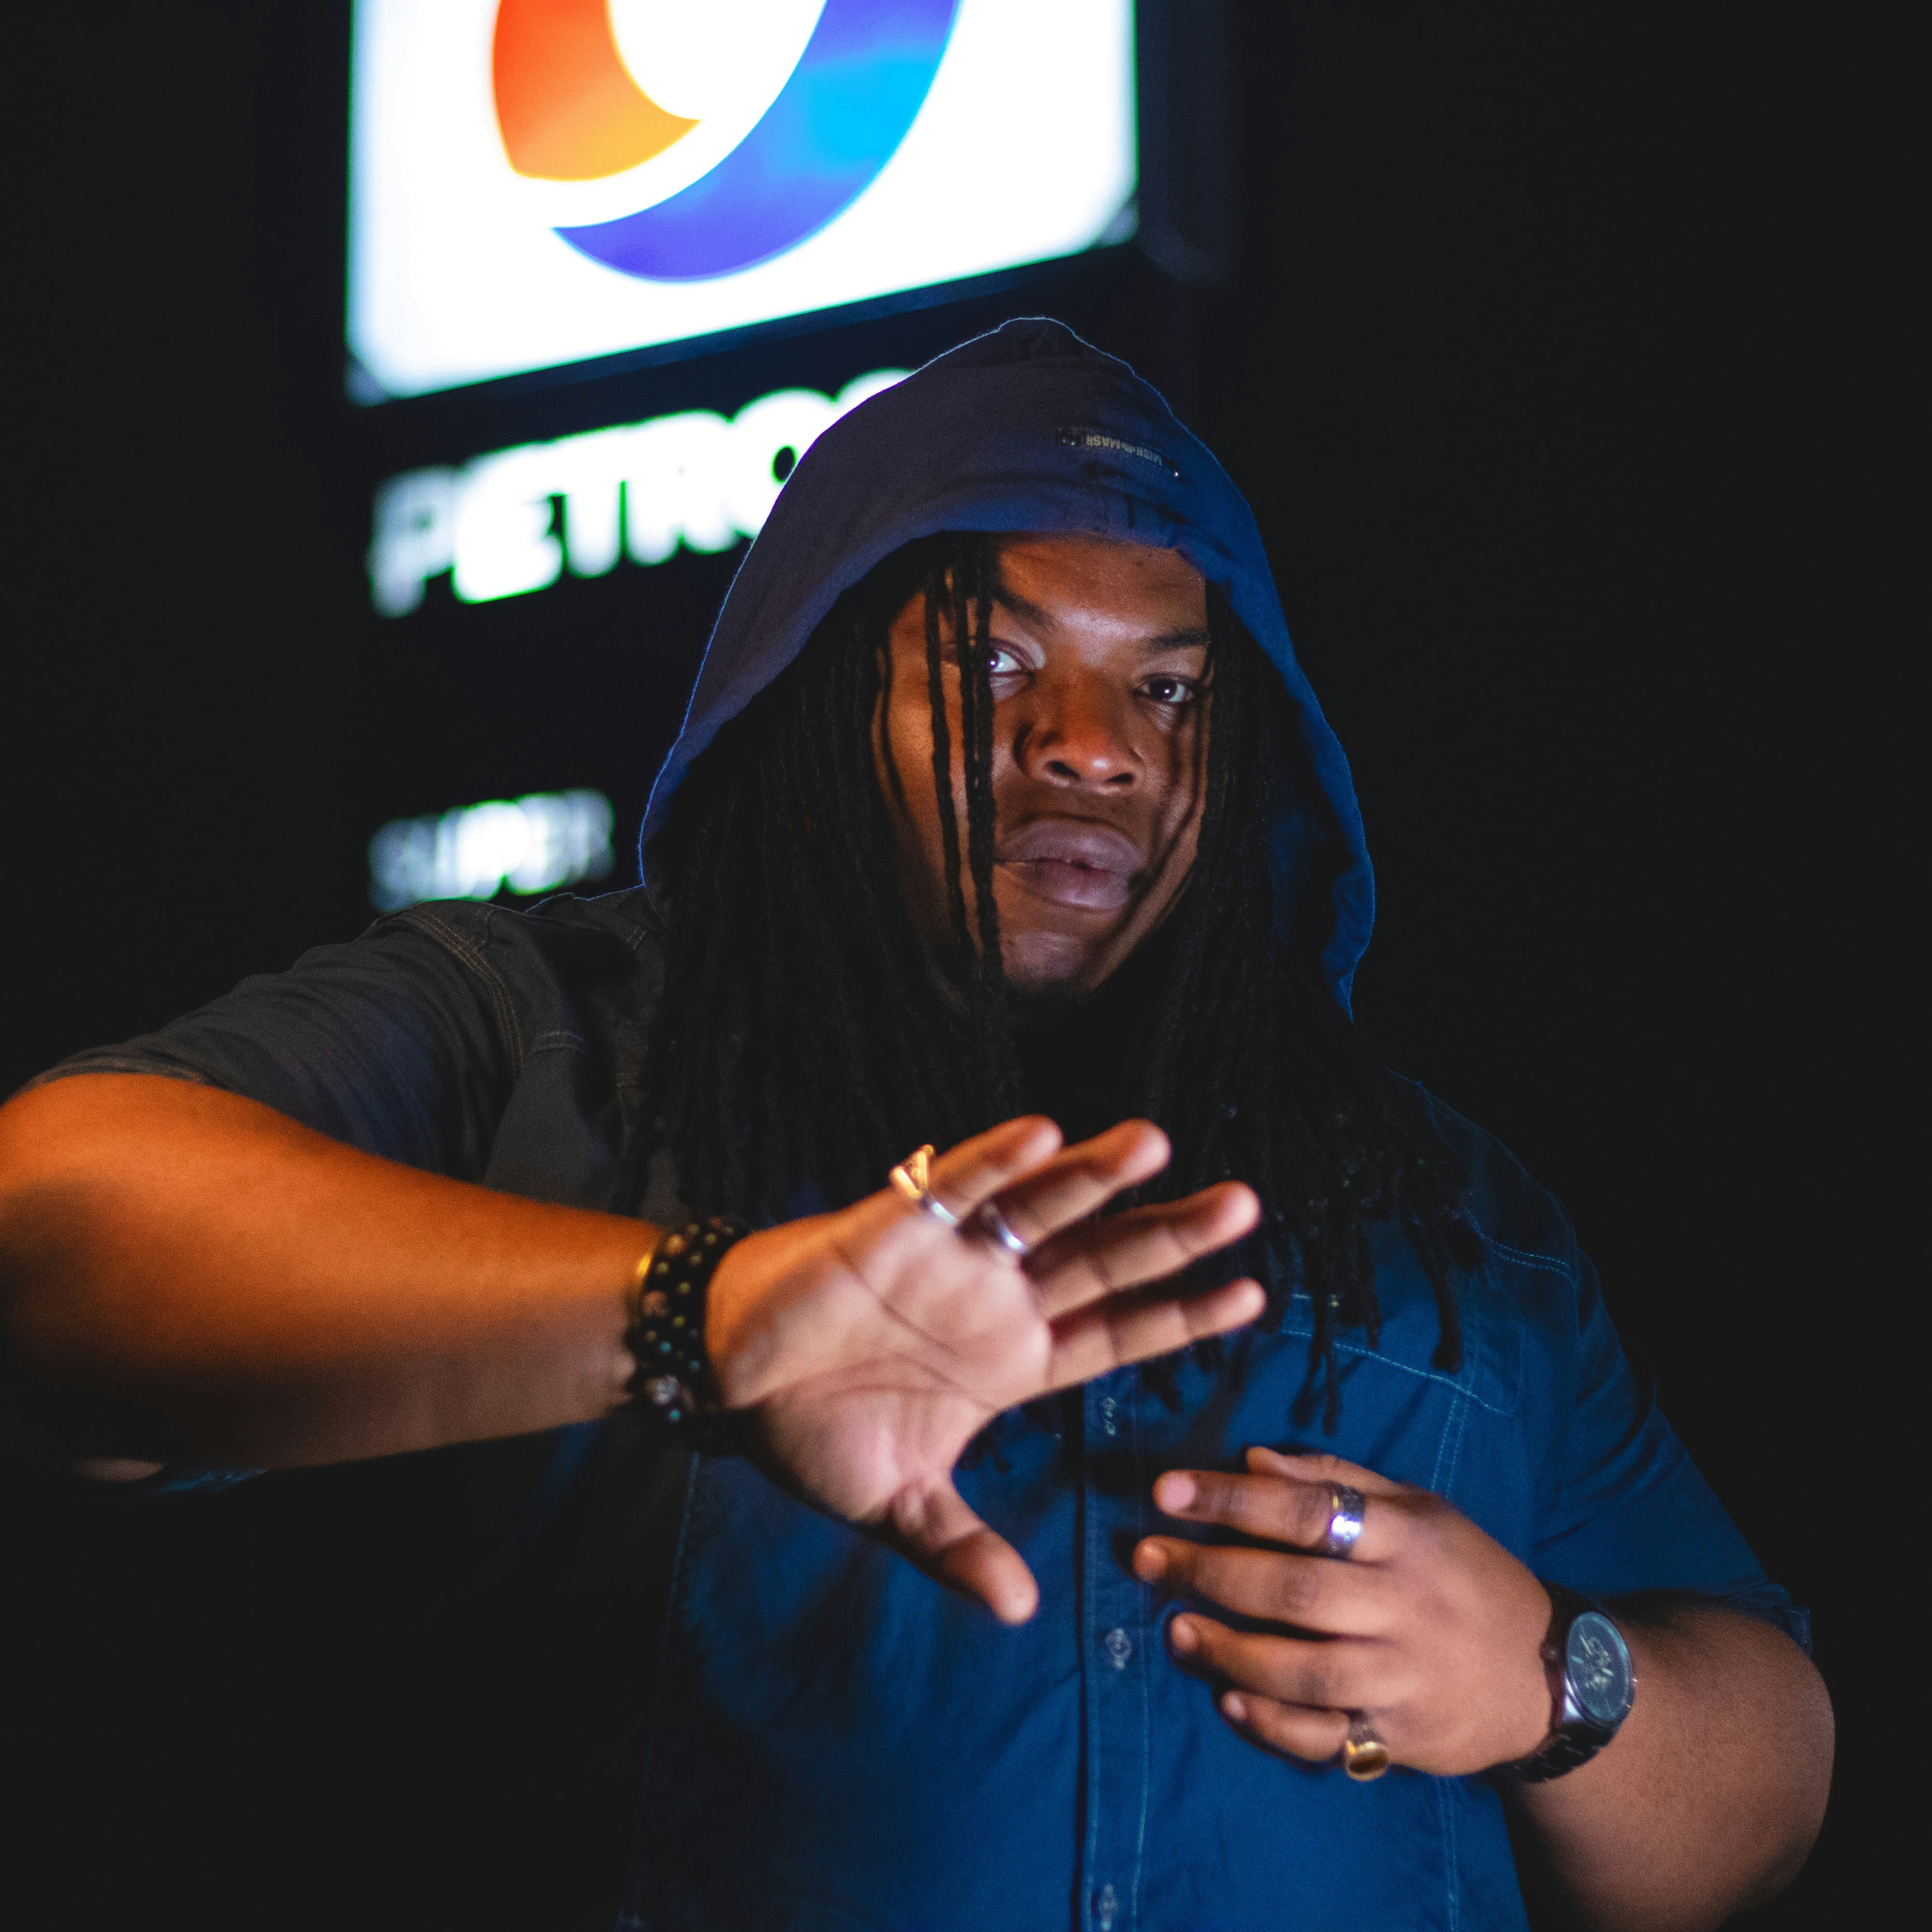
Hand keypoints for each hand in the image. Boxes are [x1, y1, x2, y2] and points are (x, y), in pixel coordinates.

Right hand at [707, 1116, 1262, 1624]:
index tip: (1255, 1296)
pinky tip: (1045, 1135)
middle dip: (1171, 1235)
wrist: (728, 1379)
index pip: (1116, 1335)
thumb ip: (957, 1548)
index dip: (1181, 1317)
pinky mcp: (895, 1228)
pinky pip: (955, 1187)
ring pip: (1041, 1210)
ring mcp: (953, 1261)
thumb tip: (1019, 1612)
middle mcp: (998, 1303)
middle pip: (1102, 1262)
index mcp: (1011, 1364)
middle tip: (1245, 1205)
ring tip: (1158, 1143)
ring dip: (1096, 1176)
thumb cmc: (812, 1432)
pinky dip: (996, 1163)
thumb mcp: (894, 1504)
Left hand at [1132, 1447, 1554, 1774]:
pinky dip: (1272, 1723)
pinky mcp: (1402, 1737)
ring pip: (1304, 1669)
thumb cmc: (1463, 1575)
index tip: (1166, 1490)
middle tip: (1145, 1558)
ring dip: (1229, 1651)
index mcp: (1408, 1538)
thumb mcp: (1420, 1508)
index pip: (1309, 1509)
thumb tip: (1252, 1457)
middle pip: (1296, 1590)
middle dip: (1210, 1571)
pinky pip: (1327, 1736)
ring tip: (1174, 1630)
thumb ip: (1338, 1481)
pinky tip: (1228, 1700)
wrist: (1549, 1675)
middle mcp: (1406, 1606)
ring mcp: (1404, 1677)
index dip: (1233, 1498)